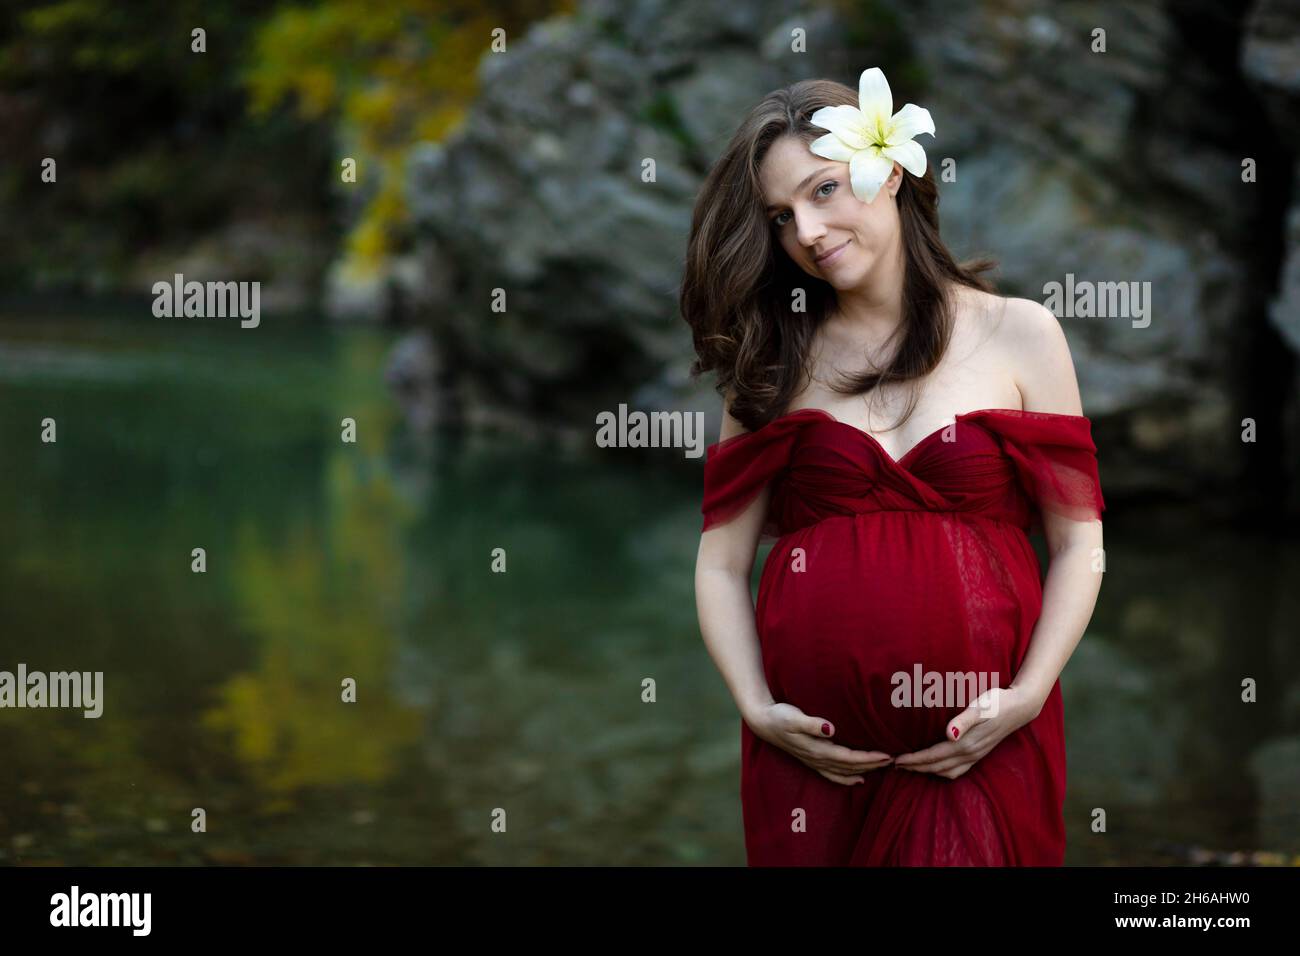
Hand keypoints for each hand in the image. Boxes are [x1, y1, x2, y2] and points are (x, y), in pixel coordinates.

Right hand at [746, 702, 892, 785]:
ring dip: (863, 771)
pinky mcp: (810, 759)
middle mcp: (817, 759)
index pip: (849, 758)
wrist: (762, 721)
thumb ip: (811, 724)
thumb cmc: (779, 715)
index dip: (869, 758)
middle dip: (872, 765)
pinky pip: (832, 775)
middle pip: (850, 767)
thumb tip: (829, 729)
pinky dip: (847, 779)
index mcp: (817, 749)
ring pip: (844, 772)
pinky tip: (857, 780)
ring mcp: (814, 761)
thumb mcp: (794, 717)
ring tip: (882, 769)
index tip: (887, 756)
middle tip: (894, 761)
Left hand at [892, 685, 1041, 779]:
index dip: (914, 760)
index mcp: (966, 744)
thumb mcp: (980, 706)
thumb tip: (949, 735)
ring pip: (946, 771)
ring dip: (927, 771)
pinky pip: (957, 770)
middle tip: (895, 766)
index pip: (933, 756)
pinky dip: (941, 771)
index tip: (895, 760)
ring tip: (910, 767)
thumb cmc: (997, 702)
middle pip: (936, 767)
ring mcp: (976, 756)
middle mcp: (970, 754)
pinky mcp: (980, 753)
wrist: (1021, 706)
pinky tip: (935, 766)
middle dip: (915, 767)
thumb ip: (964, 720)